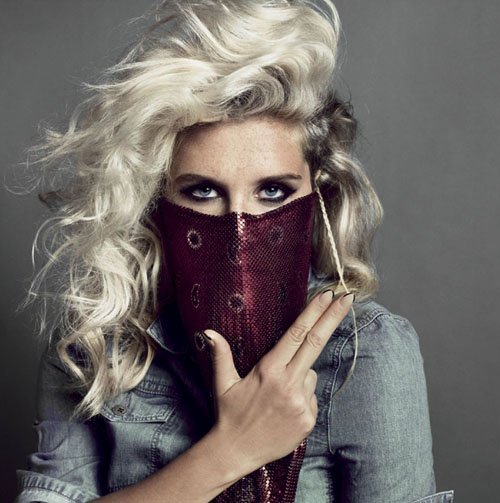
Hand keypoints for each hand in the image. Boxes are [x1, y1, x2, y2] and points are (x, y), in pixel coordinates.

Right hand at [203, 290, 353, 473]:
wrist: (236, 453)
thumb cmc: (229, 414)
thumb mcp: (223, 383)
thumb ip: (221, 354)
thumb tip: (209, 331)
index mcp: (269, 369)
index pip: (296, 334)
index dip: (313, 313)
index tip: (328, 295)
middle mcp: (288, 383)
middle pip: (316, 343)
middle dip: (333, 317)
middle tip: (348, 297)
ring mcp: (301, 402)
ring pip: (311, 373)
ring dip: (301, 374)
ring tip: (277, 393)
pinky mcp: (309, 419)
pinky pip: (311, 396)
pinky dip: (302, 395)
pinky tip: (284, 407)